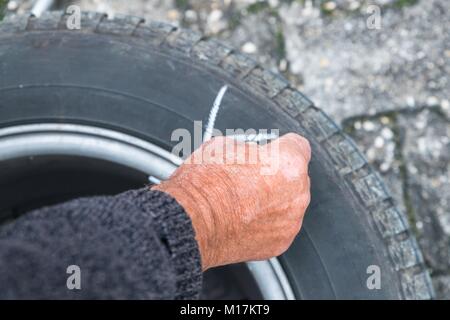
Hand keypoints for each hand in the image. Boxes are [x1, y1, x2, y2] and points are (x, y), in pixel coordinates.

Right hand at [152, 133, 310, 269]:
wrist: (191, 222)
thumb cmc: (205, 184)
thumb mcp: (225, 145)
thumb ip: (250, 148)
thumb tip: (250, 153)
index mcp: (289, 163)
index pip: (299, 145)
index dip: (282, 146)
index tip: (273, 149)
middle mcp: (297, 193)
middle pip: (295, 177)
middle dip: (276, 175)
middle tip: (251, 177)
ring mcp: (290, 221)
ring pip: (288, 204)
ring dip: (273, 201)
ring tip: (244, 201)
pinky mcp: (280, 243)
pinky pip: (278, 226)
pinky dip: (266, 223)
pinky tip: (244, 219)